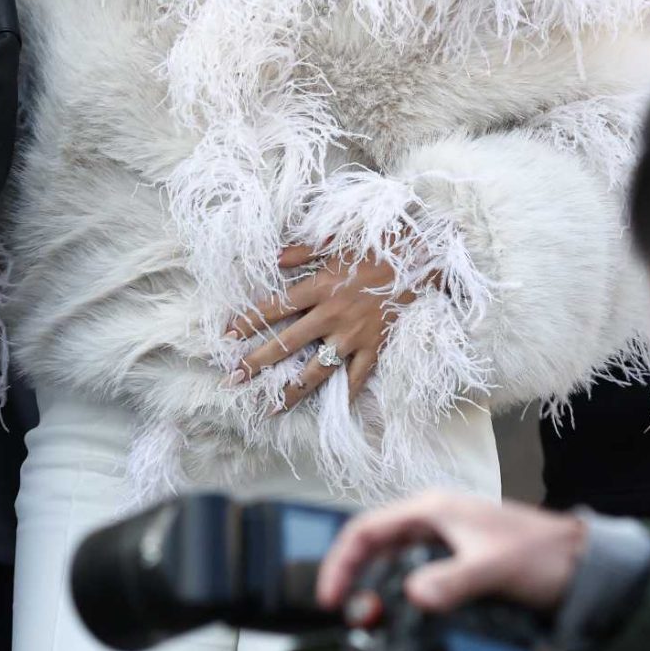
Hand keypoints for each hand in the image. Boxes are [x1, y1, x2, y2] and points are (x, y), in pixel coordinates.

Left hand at [227, 241, 415, 412]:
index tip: (226, 336)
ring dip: (292, 390)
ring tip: (271, 407)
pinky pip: (357, 377)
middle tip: (233, 379)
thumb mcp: (339, 240)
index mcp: (321, 287)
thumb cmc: (380, 245)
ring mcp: (354, 336)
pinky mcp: (376, 347)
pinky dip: (346, 395)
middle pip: (287, 343)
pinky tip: (332, 411)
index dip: (248, 321)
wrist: (423, 258)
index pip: (275, 307)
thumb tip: (274, 258)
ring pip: (317, 369)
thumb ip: (303, 251)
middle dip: (257, 363)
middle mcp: (332, 315)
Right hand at [316, 490, 586, 617]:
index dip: (340, 563)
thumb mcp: (494, 568)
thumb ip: (453, 582)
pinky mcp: (459, 562)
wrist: (586, 567)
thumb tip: (413, 595)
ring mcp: (446, 541)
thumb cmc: (543, 558)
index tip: (331, 600)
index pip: (365, 530)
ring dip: (377, 592)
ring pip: (393, 563)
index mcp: (432, 510)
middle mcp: (433, 521)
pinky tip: (404, 620)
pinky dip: (401, 597)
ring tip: (372, 623)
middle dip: (355, 581)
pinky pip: (416, 576)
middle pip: (374, 547)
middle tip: (349, 618)